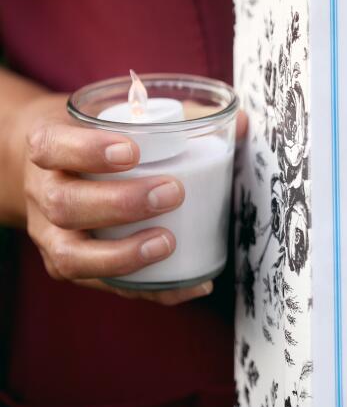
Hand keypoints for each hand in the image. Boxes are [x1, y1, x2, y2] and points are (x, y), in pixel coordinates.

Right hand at [16, 94, 247, 305]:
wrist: (55, 169)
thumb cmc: (99, 139)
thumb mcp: (122, 117)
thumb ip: (179, 116)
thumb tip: (242, 122)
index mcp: (50, 149)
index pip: (52, 147)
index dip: (88, 150)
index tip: (133, 150)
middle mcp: (44, 193)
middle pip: (66, 204)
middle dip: (121, 203)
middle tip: (172, 193)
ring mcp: (53, 235)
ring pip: (72, 256)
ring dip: (123, 254)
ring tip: (168, 242)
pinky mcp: (75, 265)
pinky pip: (106, 287)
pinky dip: (152, 290)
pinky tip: (191, 284)